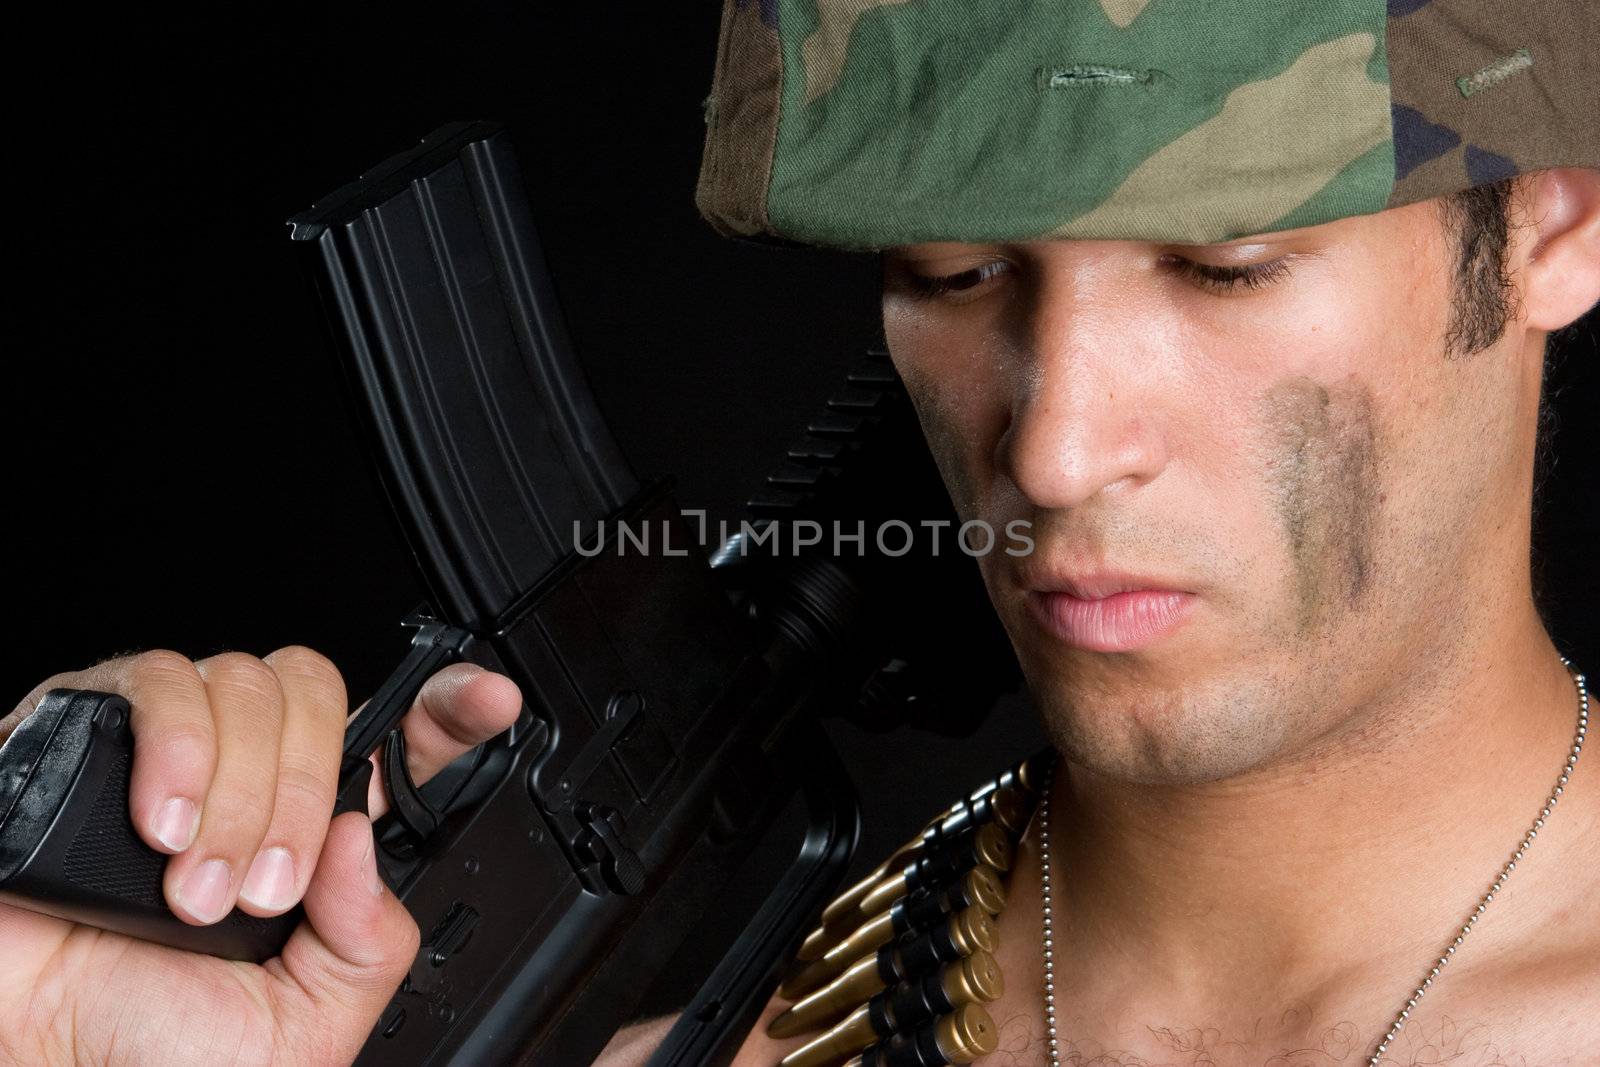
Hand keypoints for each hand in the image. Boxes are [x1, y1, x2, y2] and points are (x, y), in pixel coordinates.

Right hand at [0, 647, 522, 1065]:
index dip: (450, 710)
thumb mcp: (303, 1028)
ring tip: (193, 887)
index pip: (398, 745)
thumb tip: (363, 840)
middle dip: (300, 790)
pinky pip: (154, 680)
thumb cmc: (144, 1054)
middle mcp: (245, 779)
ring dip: (237, 790)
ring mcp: (169, 748)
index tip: (488, 703)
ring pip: (244, 682)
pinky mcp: (87, 733)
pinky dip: (174, 749)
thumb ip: (367, 945)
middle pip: (319, 694)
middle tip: (264, 886)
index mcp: (307, 838)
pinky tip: (156, 825)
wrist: (28, 1062)